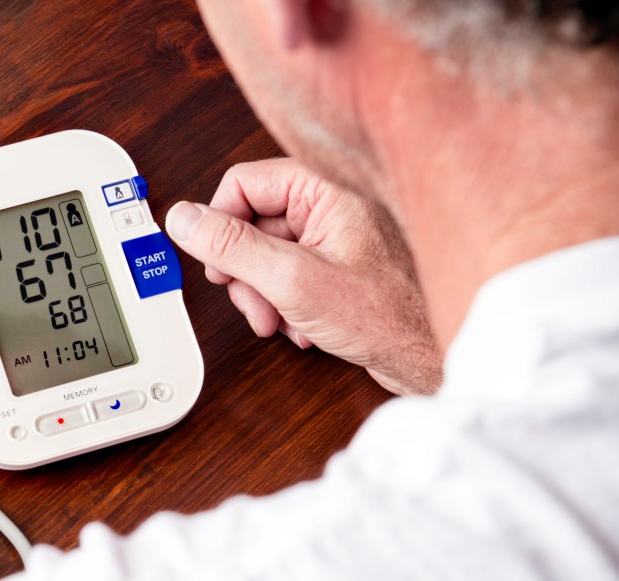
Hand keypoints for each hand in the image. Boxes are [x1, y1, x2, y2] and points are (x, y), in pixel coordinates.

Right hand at [166, 158, 441, 394]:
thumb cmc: (387, 316)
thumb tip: (184, 220)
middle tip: (252, 300)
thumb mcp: (291, 280)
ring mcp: (335, 243)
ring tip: (280, 321)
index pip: (246, 183)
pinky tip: (303, 328)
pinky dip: (286, 307)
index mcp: (325, 192)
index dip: (221, 223)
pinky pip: (290, 281)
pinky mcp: (339, 274)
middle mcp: (331, 210)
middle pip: (253, 225)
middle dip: (244, 272)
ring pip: (268, 259)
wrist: (433, 358)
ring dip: (263, 296)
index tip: (215, 261)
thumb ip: (232, 247)